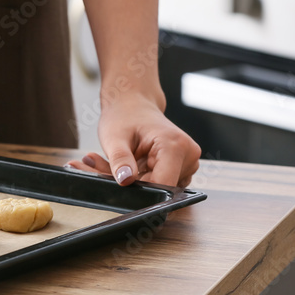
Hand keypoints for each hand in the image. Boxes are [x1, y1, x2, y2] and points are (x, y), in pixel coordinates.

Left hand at [66, 92, 200, 186]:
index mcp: (175, 145)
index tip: (119, 182)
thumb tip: (125, 180)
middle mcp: (188, 155)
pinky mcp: (182, 168)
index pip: (162, 185)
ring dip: (134, 181)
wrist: (133, 104)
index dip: (139, 190)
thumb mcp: (114, 137)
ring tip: (117, 162)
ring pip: (158, 187)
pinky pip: (160, 182)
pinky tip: (127, 164)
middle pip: (159, 187)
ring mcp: (188, 163)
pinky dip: (140, 178)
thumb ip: (120, 159)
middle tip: (106, 168)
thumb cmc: (124, 116)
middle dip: (131, 184)